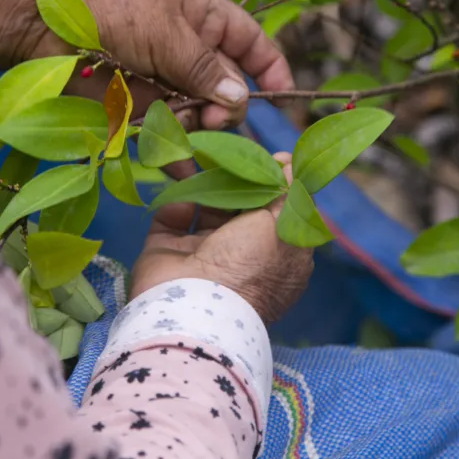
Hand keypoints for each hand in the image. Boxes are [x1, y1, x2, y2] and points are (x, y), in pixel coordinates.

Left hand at [25, 0, 294, 129]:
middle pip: (227, 89)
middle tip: (213, 118)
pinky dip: (171, 150)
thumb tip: (240, 100)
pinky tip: (179, 164)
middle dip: (226, 107)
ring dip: (198, 128)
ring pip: (198, 116)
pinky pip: (163, 133)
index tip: (281, 97)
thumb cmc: (111, 7)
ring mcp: (161, 81)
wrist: (41, 21)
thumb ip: (205, 69)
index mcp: (203, 18)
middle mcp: (187, 51)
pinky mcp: (134, 107)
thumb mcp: (168, 31)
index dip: (270, 68)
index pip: (251, 43)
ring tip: (188, 134)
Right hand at [129, 154, 313, 322]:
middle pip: (243, 210)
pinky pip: (172, 218)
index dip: (278, 188)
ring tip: (209, 157)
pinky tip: (185, 186)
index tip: (274, 160)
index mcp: (275, 259)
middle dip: (242, 181)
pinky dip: (177, 201)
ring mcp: (203, 255)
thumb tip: (290, 165)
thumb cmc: (248, 266)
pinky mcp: (168, 251)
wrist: (193, 305)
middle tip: (238, 153)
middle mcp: (241, 258)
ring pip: (207, 210)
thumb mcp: (281, 227)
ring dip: (208, 185)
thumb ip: (286, 194)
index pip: (279, 216)